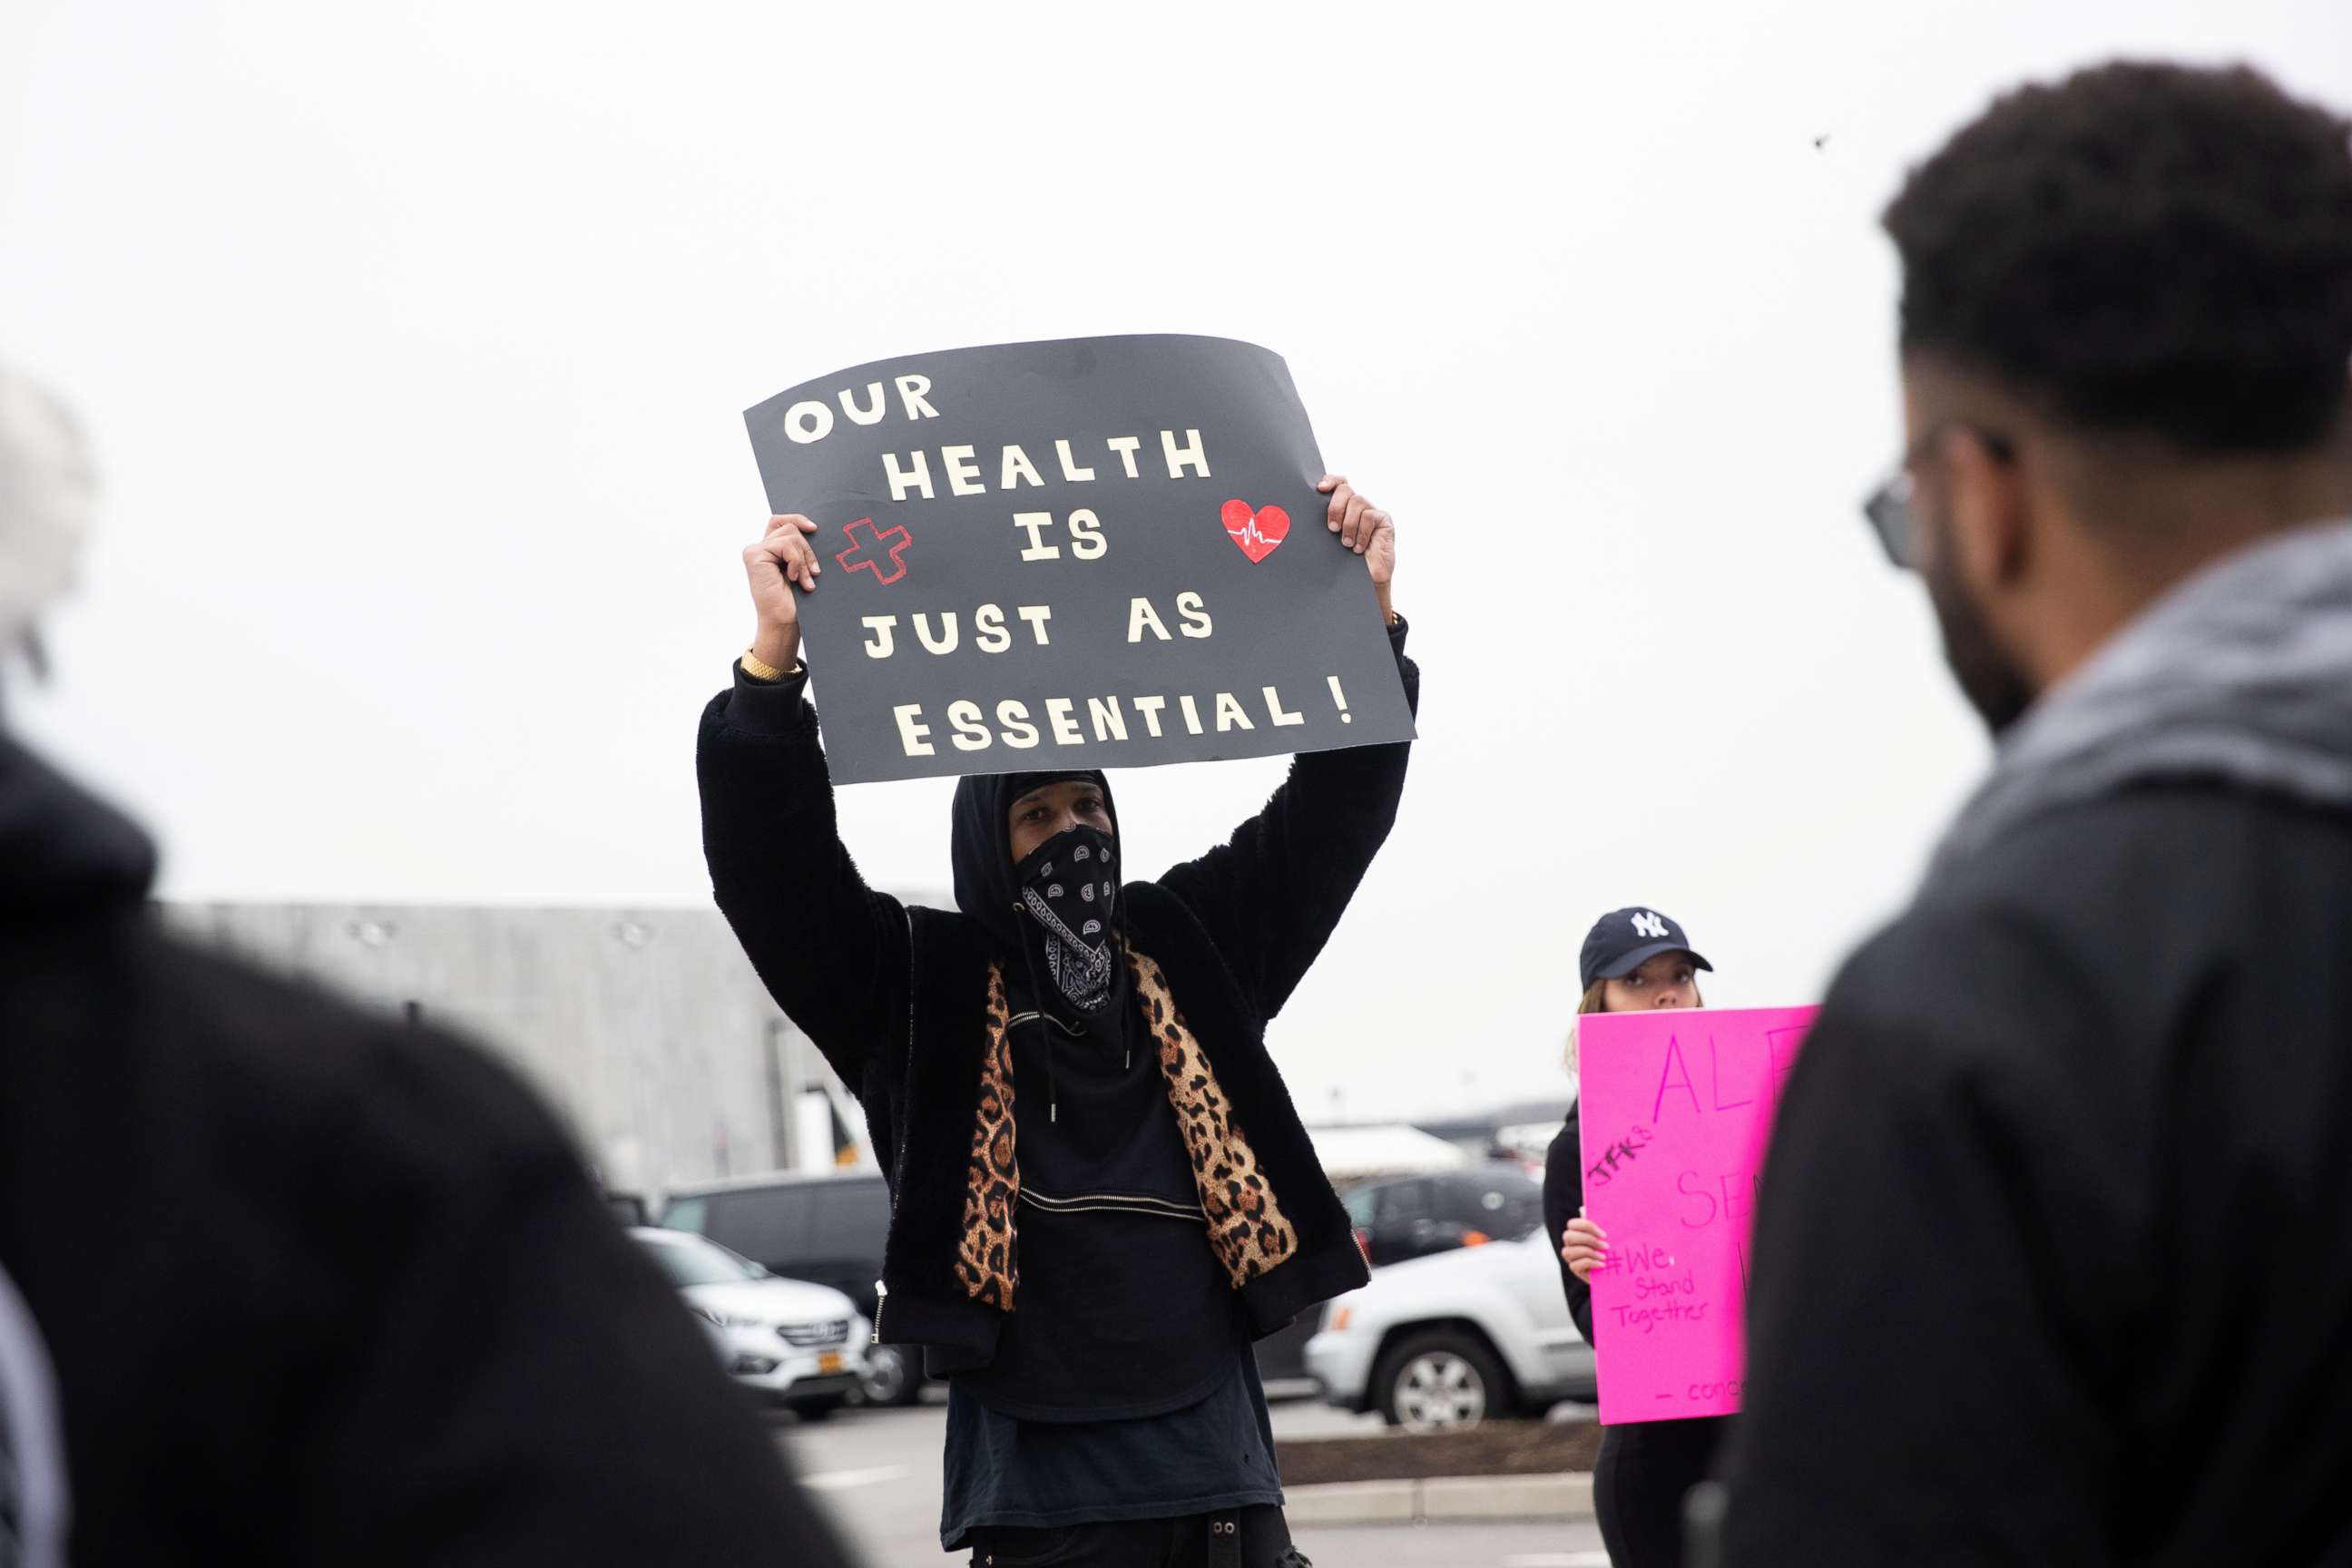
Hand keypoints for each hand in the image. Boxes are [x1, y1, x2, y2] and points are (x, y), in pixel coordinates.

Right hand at [743, 514, 819, 670]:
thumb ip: (800, 548)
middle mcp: (760, 548)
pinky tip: (793, 578)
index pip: (781, 521)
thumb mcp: (802, 567)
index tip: (814, 529)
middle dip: (807, 549)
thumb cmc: (796, 600)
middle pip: (790, 527)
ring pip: (790, 535)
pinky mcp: (754, 555)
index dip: (797, 519)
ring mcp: (754, 551)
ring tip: (804, 580)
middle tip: (814, 573)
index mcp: (770, 550)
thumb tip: (813, 528)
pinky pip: (785, 544)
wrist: (785, 621)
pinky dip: (795, 561)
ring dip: (803, 559)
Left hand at [1318, 475, 1396, 620]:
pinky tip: (1359, 547)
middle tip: (1332, 528)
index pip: (1338, 483)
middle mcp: (1356, 506)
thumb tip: (1293, 519)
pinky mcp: (1383, 521)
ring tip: (1346, 544)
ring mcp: (1371, 512)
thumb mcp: (1327, 542)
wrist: (1363, 582)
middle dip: (1335, 507)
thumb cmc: (1342, 562)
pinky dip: (1362, 532)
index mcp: (1342, 507)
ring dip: (1349, 524)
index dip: (1330, 480)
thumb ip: (1320, 526)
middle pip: (1345, 489)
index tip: (1320, 488)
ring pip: (1358, 501)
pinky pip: (1370, 516)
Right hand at [1561, 1211, 1609, 1281]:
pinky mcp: (1574, 1268)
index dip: (1587, 1227)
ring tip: (1604, 1256)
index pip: (1572, 1224)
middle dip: (1588, 1240)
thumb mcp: (1607, 1233)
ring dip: (1589, 1253)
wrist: (1614, 1267)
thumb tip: (1583, 1209)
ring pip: (1569, 1251)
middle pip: (1568, 1236)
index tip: (1604, 1234)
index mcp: (1576, 1231)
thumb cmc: (1609, 1246)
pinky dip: (1590, 1263)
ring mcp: (1570, 1256)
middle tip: (1606, 1246)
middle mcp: (1569, 1242)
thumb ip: (1598, 1221)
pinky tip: (1602, 1264)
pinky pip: (1575, 1265)